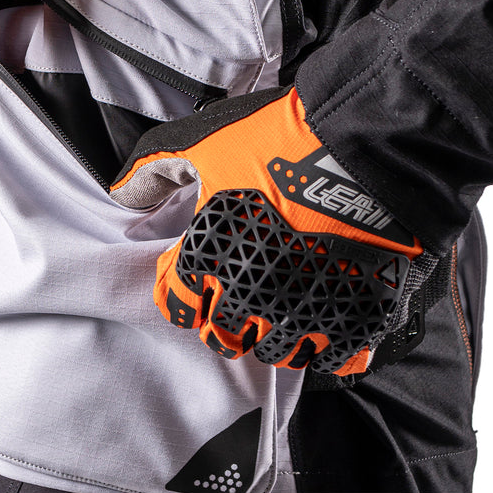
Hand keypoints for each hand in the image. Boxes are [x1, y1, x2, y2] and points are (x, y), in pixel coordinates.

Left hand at [110, 87, 428, 374]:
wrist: (370, 137)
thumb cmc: (279, 135)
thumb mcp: (201, 139)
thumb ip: (153, 169)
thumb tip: (122, 197)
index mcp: (211, 257)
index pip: (177, 303)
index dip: (181, 289)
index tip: (193, 274)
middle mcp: (256, 295)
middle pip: (224, 336)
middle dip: (224, 317)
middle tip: (236, 290)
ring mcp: (311, 309)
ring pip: (279, 353)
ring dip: (274, 334)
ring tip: (281, 303)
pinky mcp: (362, 315)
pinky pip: (338, 357)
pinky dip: (329, 343)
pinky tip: (325, 313)